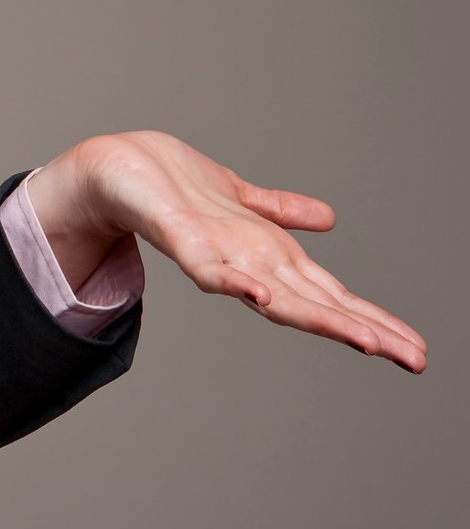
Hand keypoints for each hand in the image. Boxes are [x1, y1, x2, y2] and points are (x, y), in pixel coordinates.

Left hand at [42, 130, 425, 372]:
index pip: (330, 293)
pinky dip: (233, 281)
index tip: (416, 348)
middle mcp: (247, 262)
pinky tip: (259, 295)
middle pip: (315, 303)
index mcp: (266, 254)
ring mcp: (215, 254)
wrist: (111, 168)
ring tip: (365, 341)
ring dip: (317, 317)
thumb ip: (278, 211)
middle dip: (365, 331)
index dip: (371, 319)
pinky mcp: (179, 238)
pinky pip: (207, 266)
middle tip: (415, 360)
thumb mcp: (238, 196)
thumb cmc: (170, 184)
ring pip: (274, 294)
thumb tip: (328, 218)